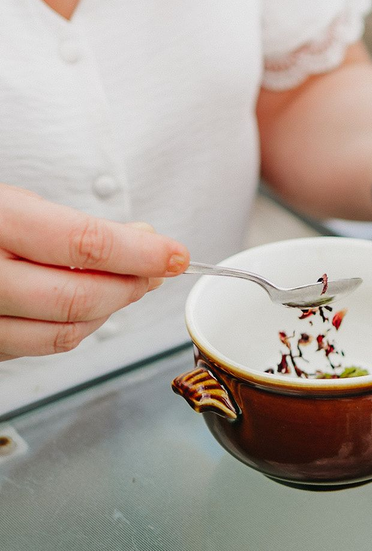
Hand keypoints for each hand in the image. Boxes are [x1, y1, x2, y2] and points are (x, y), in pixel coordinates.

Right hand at [0, 184, 189, 360]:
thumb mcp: (10, 202)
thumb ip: (71, 224)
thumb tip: (140, 236)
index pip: (84, 244)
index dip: (141, 251)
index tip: (175, 253)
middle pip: (79, 297)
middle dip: (132, 285)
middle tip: (157, 267)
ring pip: (62, 333)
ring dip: (109, 311)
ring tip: (128, 284)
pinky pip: (35, 348)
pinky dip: (73, 328)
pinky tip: (85, 305)